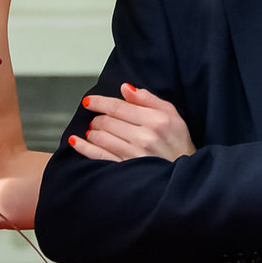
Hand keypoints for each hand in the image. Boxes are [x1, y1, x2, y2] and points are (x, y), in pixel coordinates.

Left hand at [68, 84, 194, 161]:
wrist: (184, 174)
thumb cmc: (178, 143)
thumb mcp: (172, 115)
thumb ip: (148, 99)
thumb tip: (125, 88)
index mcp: (156, 120)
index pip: (118, 106)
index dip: (99, 102)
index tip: (89, 102)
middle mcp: (145, 137)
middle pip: (107, 121)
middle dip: (97, 118)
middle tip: (97, 120)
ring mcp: (134, 155)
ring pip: (101, 137)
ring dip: (92, 132)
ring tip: (94, 131)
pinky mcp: (125, 170)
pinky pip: (98, 156)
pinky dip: (84, 148)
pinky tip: (77, 141)